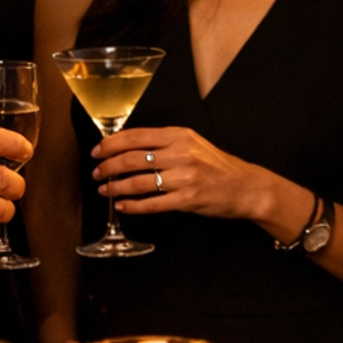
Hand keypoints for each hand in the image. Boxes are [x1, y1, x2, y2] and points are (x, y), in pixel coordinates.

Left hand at [93, 126, 259, 220]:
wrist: (245, 186)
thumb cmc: (216, 165)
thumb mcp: (192, 144)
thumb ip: (165, 143)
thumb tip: (128, 147)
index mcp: (180, 135)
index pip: (136, 136)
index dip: (111, 144)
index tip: (98, 151)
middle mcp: (181, 153)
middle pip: (132, 158)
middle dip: (108, 166)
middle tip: (98, 173)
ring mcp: (185, 177)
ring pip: (139, 182)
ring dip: (116, 187)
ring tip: (105, 190)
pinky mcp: (188, 199)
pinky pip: (152, 203)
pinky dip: (133, 206)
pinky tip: (123, 207)